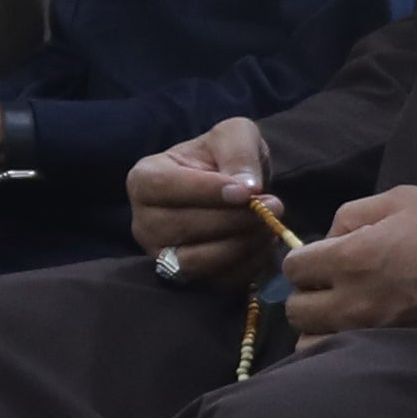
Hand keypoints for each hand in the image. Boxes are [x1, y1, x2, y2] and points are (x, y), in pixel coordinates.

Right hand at [130, 118, 282, 281]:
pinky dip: (247, 265)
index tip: (247, 191)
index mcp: (144, 179)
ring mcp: (162, 256)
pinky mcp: (188, 281)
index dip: (205, 191)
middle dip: (233, 219)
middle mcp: (144, 222)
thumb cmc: (225, 156)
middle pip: (181, 227)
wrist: (234, 188)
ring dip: (241, 244)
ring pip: (197, 261)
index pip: (163, 187)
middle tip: (273, 206)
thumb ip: (238, 152)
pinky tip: (264, 243)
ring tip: (269, 224)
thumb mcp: (235, 135)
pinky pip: (216, 282)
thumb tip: (247, 187)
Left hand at [268, 185, 416, 341]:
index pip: (292, 268)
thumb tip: (327, 240)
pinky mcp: (389, 352)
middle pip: (294, 310)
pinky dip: (340, 348)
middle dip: (306, 294)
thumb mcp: (399, 199)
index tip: (322, 257)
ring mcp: (370, 332)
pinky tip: (358, 332)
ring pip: (310, 344)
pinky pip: (343, 358)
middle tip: (330, 286)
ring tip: (340, 314)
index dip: (304, 259)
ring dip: (319, 327)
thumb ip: (350, 215)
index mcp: (351, 258)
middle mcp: (352, 301)